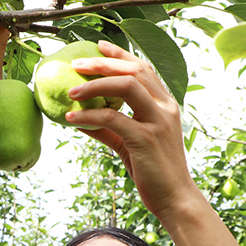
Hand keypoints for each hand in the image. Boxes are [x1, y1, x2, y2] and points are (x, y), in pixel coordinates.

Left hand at [64, 41, 197, 217]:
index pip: (144, 69)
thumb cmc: (153, 172)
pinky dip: (89, 116)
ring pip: (127, 87)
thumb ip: (110, 129)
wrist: (174, 199)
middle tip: (76, 64)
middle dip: (103, 63)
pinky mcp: (146, 139)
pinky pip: (112, 119)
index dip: (121, 55)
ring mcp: (158, 122)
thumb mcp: (130, 144)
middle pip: (134, 71)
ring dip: (95, 85)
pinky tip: (71, 119)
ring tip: (70, 92)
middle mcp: (165, 108)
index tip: (99, 46)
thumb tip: (82, 118)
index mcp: (166, 105)